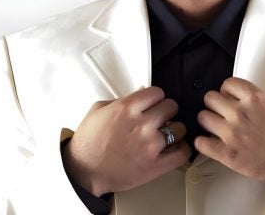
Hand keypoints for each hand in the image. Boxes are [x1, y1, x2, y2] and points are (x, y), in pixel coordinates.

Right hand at [61, 86, 190, 195]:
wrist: (83, 172)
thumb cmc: (88, 143)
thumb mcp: (99, 110)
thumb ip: (123, 99)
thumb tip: (142, 93)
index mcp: (127, 108)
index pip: (158, 92)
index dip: (155, 98)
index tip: (154, 104)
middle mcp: (141, 125)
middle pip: (171, 107)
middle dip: (165, 111)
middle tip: (159, 118)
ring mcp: (150, 145)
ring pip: (179, 128)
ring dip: (174, 130)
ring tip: (166, 134)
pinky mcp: (155, 166)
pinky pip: (182, 153)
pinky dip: (181, 149)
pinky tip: (174, 148)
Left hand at [195, 77, 264, 182]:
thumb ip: (256, 98)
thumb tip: (241, 98)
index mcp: (254, 98)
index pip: (227, 83)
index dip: (227, 91)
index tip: (228, 96)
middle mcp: (240, 112)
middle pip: (210, 98)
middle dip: (215, 104)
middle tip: (220, 111)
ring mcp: (232, 133)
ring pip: (203, 117)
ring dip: (208, 121)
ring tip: (215, 126)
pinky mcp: (227, 153)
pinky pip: (201, 143)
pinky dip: (203, 143)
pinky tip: (210, 142)